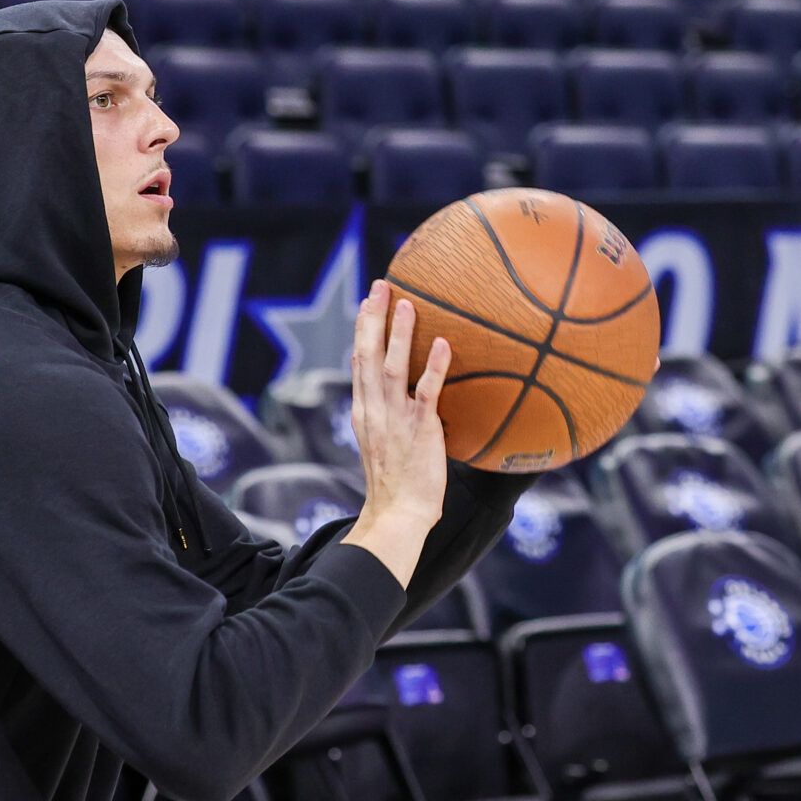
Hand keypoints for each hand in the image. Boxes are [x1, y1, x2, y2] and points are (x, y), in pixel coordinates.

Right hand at [341, 279, 450, 586]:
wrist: (398, 514)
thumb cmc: (398, 485)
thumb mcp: (386, 445)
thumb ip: (394, 418)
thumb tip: (415, 397)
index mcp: (364, 412)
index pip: (359, 363)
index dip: (362, 331)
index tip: (368, 303)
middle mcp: (374, 410)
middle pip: (367, 356)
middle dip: (373, 318)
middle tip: (380, 286)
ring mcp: (395, 419)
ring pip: (392, 366)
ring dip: (398, 333)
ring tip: (405, 302)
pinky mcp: (419, 430)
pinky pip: (426, 392)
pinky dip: (432, 367)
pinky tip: (441, 342)